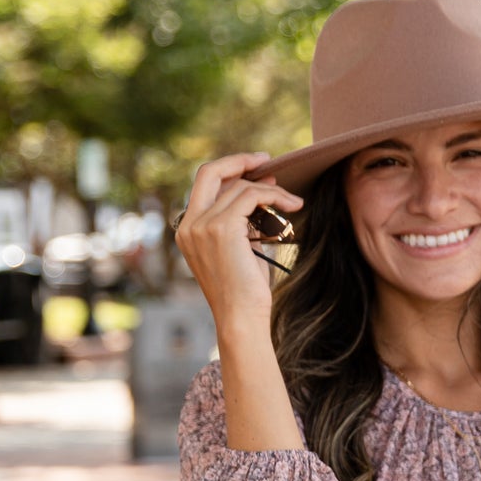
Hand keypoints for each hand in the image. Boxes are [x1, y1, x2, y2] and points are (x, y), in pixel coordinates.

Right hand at [174, 151, 303, 330]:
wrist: (241, 320)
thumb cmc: (245, 293)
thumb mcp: (240, 249)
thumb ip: (242, 220)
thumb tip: (262, 189)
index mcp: (187, 230)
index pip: (204, 184)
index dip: (230, 171)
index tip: (256, 170)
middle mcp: (189, 225)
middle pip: (210, 171)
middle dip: (240, 161)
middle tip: (267, 161)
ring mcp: (202, 225)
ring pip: (240, 187)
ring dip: (271, 190)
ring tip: (292, 202)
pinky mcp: (221, 228)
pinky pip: (252, 197)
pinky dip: (275, 197)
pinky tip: (292, 206)